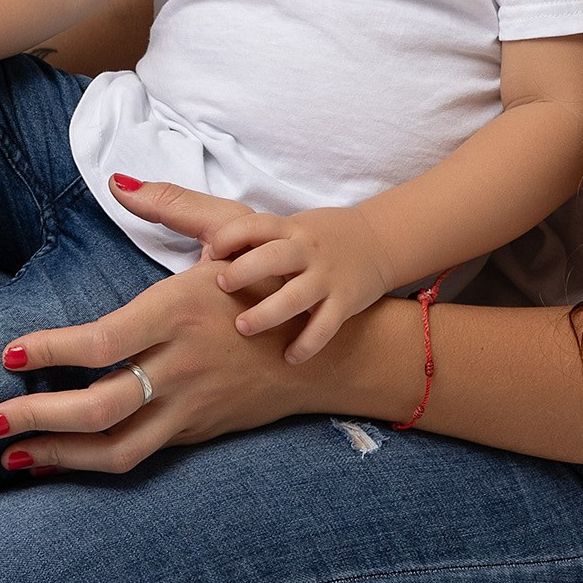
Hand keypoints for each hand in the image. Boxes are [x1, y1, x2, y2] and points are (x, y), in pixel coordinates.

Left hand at [0, 180, 364, 473]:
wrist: (329, 350)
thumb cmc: (267, 282)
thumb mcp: (228, 233)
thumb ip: (170, 206)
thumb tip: (118, 180)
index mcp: (181, 312)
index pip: (101, 342)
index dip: (50, 351)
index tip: (9, 353)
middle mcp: (183, 366)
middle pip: (100, 407)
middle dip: (37, 416)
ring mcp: (192, 406)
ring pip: (116, 448)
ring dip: (58, 456)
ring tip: (8, 454)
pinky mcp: (197, 431)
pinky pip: (136, 457)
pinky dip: (88, 464)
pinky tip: (53, 462)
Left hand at [206, 205, 395, 362]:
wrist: (378, 241)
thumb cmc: (318, 238)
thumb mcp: (290, 227)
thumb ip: (256, 239)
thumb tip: (204, 252)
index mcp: (289, 229)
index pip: (257, 225)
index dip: (232, 236)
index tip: (211, 251)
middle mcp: (307, 250)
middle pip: (274, 257)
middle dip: (245, 271)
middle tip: (222, 285)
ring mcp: (327, 277)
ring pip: (296, 296)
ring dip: (268, 313)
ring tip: (243, 327)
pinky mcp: (345, 302)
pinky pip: (325, 326)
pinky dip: (307, 344)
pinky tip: (289, 357)